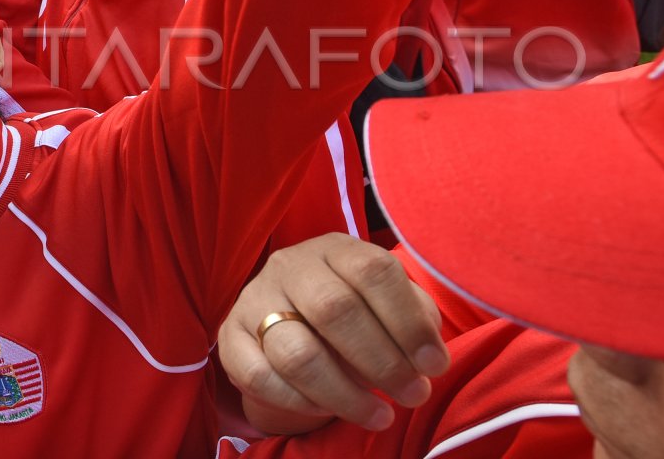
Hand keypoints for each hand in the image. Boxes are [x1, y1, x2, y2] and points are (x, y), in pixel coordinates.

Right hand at [219, 233, 448, 434]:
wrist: (288, 313)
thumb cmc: (353, 308)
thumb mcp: (386, 300)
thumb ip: (414, 316)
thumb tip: (428, 356)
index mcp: (336, 248)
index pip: (373, 271)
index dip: (409, 321)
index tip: (434, 365)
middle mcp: (291, 266)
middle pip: (334, 310)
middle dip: (382, 362)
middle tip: (413, 394)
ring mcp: (255, 299)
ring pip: (297, 353)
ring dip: (345, 394)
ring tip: (381, 416)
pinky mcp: (229, 337)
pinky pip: (260, 378)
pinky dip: (299, 403)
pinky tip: (327, 412)